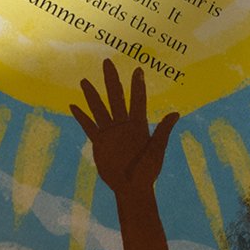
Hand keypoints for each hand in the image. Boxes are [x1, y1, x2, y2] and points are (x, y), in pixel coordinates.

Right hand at [70, 59, 177, 195]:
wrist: (132, 187)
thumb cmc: (148, 171)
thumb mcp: (157, 150)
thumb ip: (163, 131)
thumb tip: (176, 113)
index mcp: (138, 124)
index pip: (137, 100)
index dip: (137, 85)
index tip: (138, 69)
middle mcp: (123, 124)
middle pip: (116, 97)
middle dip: (112, 80)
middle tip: (107, 62)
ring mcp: (110, 132)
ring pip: (99, 108)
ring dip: (92, 95)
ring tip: (84, 81)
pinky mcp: (99, 142)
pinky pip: (89, 126)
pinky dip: (81, 117)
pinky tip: (74, 106)